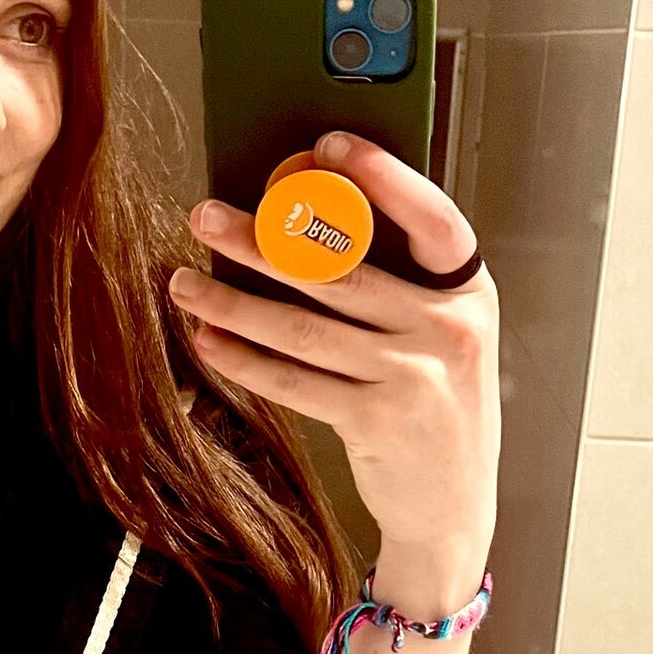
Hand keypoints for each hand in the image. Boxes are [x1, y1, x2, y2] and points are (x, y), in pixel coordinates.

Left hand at [167, 131, 500, 609]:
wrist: (453, 507)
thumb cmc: (436, 406)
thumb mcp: (442, 338)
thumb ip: (400, 287)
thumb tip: (306, 224)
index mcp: (469, 294)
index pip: (434, 219)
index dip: (385, 177)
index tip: (327, 145)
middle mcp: (447, 330)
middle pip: (341, 269)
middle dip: (261, 238)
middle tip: (204, 216)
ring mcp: (413, 377)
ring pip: (303, 325)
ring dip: (233, 301)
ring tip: (184, 283)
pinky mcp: (376, 420)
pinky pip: (294, 380)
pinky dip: (244, 360)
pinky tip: (208, 341)